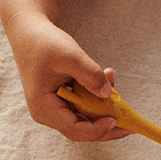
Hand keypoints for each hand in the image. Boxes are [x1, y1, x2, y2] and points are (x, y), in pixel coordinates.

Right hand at [6, 14, 128, 142]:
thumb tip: (108, 94)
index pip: (74, 130)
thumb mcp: (69, 55)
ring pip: (86, 117)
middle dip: (107, 125)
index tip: (115, 119)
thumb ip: (90, 75)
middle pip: (82, 129)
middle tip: (130, 124)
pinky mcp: (63, 101)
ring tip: (113, 79)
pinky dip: (97, 95)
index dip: (96, 129)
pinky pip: (84, 105)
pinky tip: (107, 77)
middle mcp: (48, 114)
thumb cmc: (43, 41)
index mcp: (44, 108)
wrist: (29, 30)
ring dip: (104, 105)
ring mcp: (55, 109)